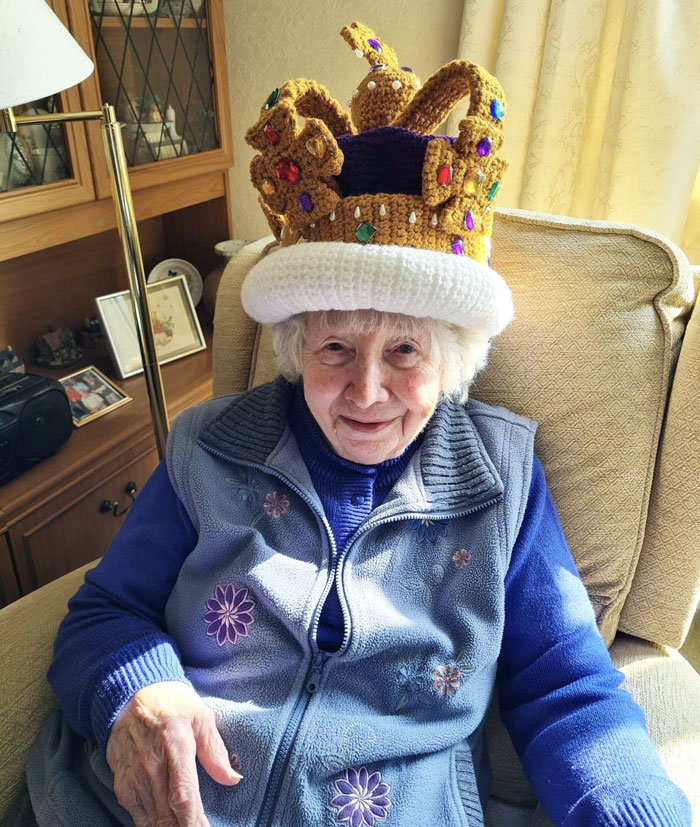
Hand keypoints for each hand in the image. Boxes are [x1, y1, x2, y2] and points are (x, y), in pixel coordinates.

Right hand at [106, 681, 241, 826]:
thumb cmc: (172, 704)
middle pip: (166, 813)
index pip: (183, 794)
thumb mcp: (201, 717)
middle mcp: (150, 763)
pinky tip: (164, 824)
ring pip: (151, 818)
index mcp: (174, 744)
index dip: (194, 821)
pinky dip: (150, 824)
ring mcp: (133, 775)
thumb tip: (232, 778)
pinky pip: (136, 814)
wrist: (132, 694)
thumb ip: (215, 751)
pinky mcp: (121, 782)